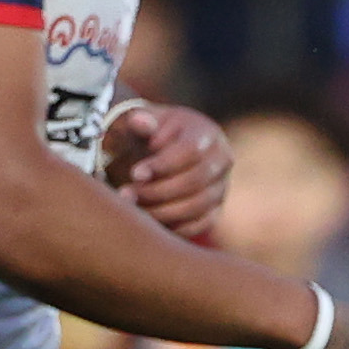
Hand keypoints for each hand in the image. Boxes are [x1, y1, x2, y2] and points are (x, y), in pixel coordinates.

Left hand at [105, 100, 229, 240]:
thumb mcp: (145, 122)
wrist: (165, 149)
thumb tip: (139, 121)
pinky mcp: (216, 209)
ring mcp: (221, 186)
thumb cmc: (151, 134)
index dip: (163, 164)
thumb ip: (141, 121)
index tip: (135, 174)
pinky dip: (174, 227)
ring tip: (132, 210)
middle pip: (195, 181)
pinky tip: (148, 224)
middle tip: (126, 195)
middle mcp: (221, 160)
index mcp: (207, 133)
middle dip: (158, 191)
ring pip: (197, 206)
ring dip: (162, 212)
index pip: (191, 151)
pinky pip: (200, 224)